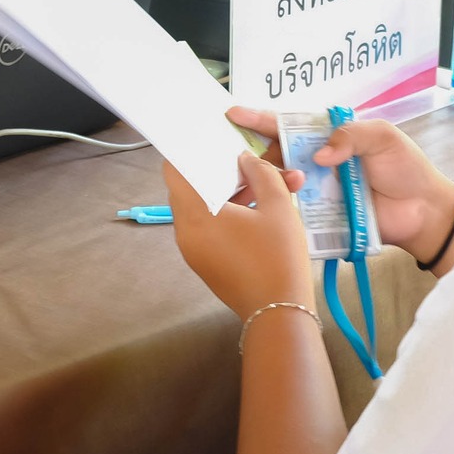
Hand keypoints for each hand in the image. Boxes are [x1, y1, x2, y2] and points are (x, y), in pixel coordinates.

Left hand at [163, 153, 313, 320]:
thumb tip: (245, 160)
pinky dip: (229, 213)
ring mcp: (194, 251)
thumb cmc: (277, 256)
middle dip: (218, 171)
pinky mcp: (207, 263)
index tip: (208, 140)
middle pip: (191, 189)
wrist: (279, 313)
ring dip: (230, 193)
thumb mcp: (277, 206)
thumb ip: (261, 173)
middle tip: (244, 158)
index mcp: (195, 214)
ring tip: (265, 183)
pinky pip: (211, 228)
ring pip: (204, 209)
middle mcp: (185, 232)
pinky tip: (261, 207)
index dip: (188, 151)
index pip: (174, 171)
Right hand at [227, 108, 453, 260]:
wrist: (425, 212)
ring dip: (265, 182)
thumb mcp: (383, 137)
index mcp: (329, 138)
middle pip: (275, 155)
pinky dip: (279, 211)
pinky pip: (295, 214)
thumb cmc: (407, 169)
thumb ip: (351, 135)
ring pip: (279, 184)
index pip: (289, 124)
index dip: (260, 119)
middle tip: (231, 156)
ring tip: (253, 183)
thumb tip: (320, 155)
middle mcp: (316, 163)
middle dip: (253, 154)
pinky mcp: (322, 218)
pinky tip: (261, 210)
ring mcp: (317, 191)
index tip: (232, 114)